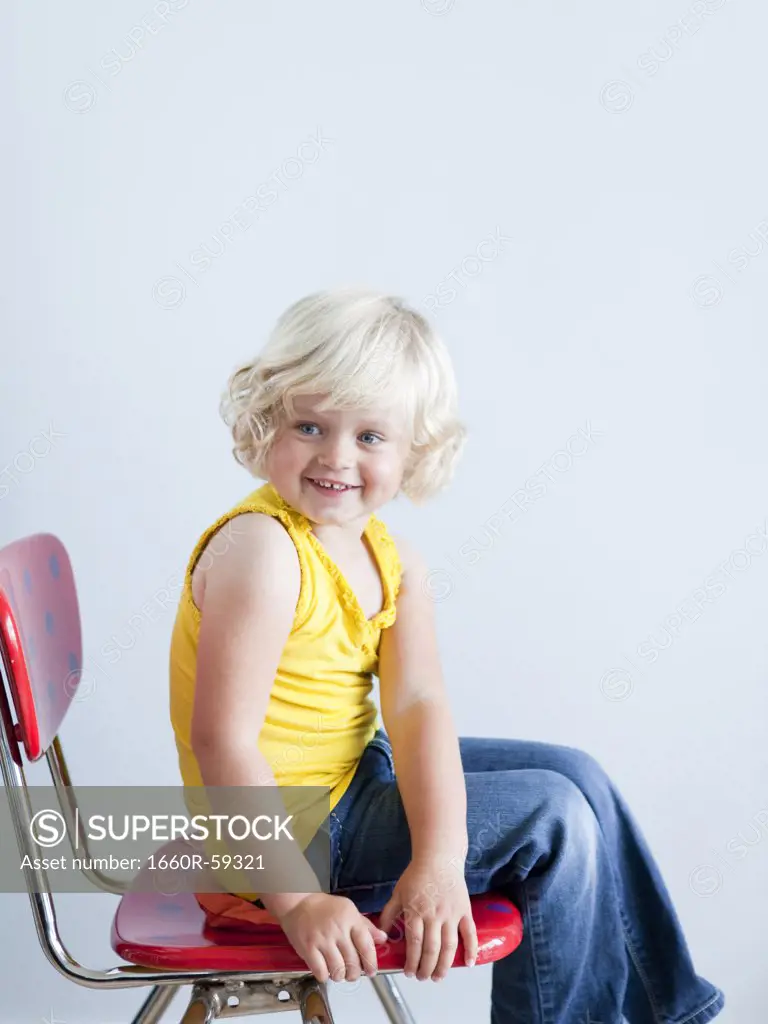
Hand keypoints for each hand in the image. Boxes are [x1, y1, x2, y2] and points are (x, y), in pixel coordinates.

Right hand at [276, 893, 388, 983]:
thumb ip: (365, 925)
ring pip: (338, 970)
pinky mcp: (308, 949)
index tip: (371, 971)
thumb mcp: (348, 909)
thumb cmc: (324, 906)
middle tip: (352, 973)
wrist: (297, 902)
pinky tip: (325, 970)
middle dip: (355, 973)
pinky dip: (325, 976)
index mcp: (350, 919)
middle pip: (353, 962)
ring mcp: (322, 940)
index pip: (366, 945)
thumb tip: (382, 938)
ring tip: (339, 972)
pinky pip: (321, 972)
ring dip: (340, 975)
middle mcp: (338, 930)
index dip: (371, 962)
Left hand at [378, 858, 477, 980]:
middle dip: (426, 968)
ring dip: (444, 965)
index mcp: (416, 911)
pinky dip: (470, 949)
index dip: (412, 961)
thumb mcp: (398, 892)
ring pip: (449, 946)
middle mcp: (434, 915)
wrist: (439, 857)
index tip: (408, 972)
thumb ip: (390, 913)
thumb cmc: (417, 875)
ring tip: (438, 977)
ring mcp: (451, 914)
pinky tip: (468, 964)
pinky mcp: (464, 910)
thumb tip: (382, 933)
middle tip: (422, 978)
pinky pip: (469, 933)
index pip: (414, 943)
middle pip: (431, 949)